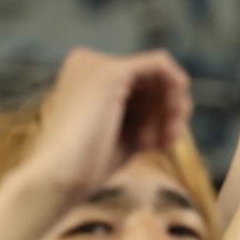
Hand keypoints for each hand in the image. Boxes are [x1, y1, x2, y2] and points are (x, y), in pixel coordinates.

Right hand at [27, 47, 191, 206]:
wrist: (59, 177)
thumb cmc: (89, 165)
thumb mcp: (125, 133)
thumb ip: (146, 113)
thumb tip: (180, 104)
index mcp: (87, 77)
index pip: (141, 84)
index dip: (161, 113)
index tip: (161, 146)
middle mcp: (89, 63)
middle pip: (153, 79)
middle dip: (169, 113)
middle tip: (166, 145)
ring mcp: (98, 63)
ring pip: (161, 74)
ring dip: (174, 109)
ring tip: (162, 143)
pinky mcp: (111, 70)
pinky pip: (162, 64)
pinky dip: (176, 91)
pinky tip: (175, 118)